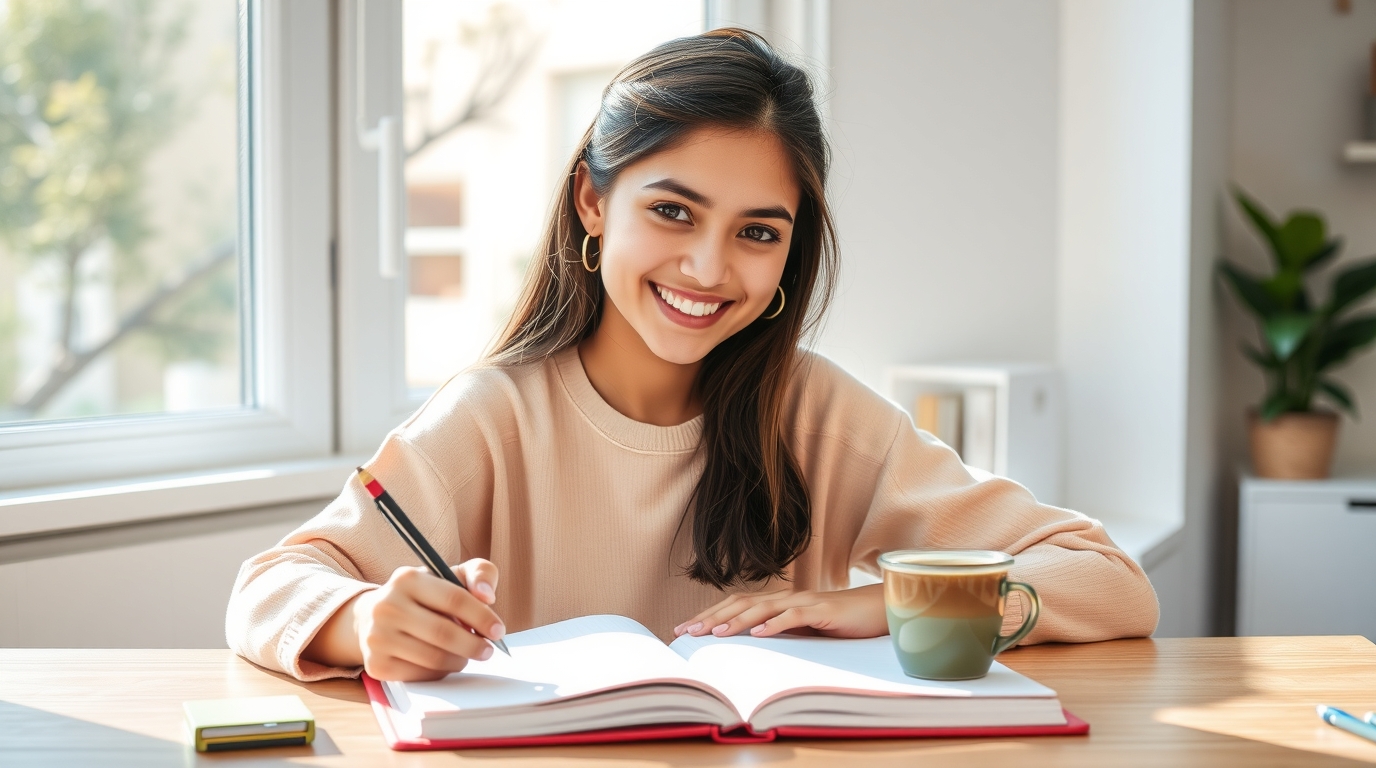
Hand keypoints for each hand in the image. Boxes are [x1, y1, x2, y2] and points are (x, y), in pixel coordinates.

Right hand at [305, 558, 504, 680]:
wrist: (373, 618)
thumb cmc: (424, 597)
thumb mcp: (450, 575)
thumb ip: (479, 573)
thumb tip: (487, 595)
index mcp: (407, 578)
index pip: (454, 599)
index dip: (482, 616)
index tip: (498, 630)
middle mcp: (386, 606)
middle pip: (443, 633)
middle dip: (473, 644)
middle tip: (488, 650)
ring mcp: (378, 637)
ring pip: (434, 658)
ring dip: (459, 660)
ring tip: (466, 655)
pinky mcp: (376, 665)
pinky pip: (421, 675)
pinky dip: (440, 672)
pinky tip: (443, 662)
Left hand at [673, 584, 885, 639]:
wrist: (881, 610)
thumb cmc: (843, 624)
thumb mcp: (806, 633)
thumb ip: (781, 635)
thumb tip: (751, 648)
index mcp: (780, 603)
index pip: (737, 605)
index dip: (710, 615)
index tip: (685, 630)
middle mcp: (787, 597)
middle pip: (741, 603)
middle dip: (711, 618)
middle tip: (686, 633)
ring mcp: (805, 601)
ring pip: (763, 608)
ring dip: (736, 620)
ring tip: (714, 633)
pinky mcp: (823, 609)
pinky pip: (795, 615)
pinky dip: (775, 624)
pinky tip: (758, 634)